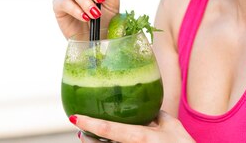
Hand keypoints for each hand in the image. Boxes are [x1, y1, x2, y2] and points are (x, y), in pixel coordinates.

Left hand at [72, 111, 194, 142]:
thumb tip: (146, 106)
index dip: (90, 123)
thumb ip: (157, 114)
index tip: (74, 117)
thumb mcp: (171, 126)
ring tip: (87, 135)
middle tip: (80, 127)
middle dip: (88, 137)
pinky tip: (102, 140)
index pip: (110, 130)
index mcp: (142, 137)